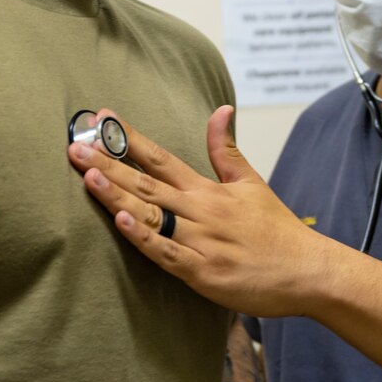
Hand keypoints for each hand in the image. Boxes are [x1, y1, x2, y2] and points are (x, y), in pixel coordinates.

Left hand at [67, 106, 344, 316]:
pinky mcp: (203, 272)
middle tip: (74, 146)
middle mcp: (200, 210)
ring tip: (88, 175)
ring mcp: (200, 242)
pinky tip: (121, 223)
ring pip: (152, 214)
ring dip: (118, 195)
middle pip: (146, 183)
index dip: (129, 138)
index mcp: (208, 190)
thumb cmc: (278, 231)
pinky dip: (145, 238)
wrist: (307, 271)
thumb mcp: (251, 183)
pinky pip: (167, 254)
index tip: (102, 118)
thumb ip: (226, 149)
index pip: (161, 157)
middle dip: (107, 164)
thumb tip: (219, 109)